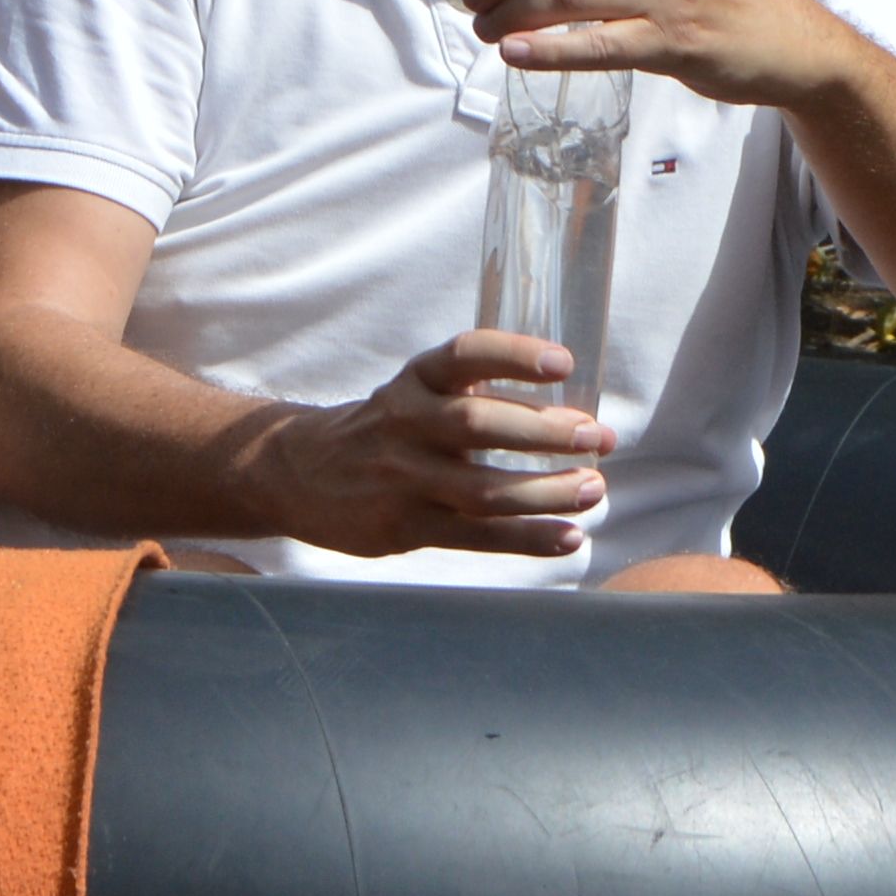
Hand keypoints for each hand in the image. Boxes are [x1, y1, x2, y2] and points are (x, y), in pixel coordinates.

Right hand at [268, 330, 607, 558]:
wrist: (298, 474)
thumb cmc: (383, 430)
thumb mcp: (415, 394)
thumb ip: (476, 397)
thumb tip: (573, 417)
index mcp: (415, 381)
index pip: (465, 356)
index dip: (514, 356)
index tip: (563, 362)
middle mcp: (405, 424)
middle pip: (478, 425)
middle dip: (544, 432)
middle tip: (598, 437)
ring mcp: (402, 479)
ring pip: (483, 490)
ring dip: (546, 492)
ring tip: (592, 490)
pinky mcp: (404, 528)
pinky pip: (475, 536)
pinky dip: (527, 538)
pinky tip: (568, 536)